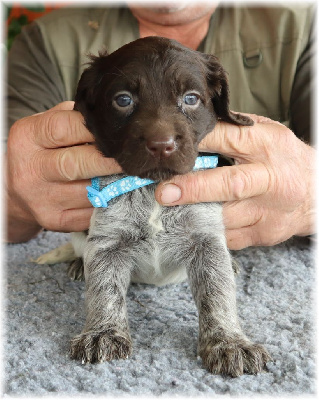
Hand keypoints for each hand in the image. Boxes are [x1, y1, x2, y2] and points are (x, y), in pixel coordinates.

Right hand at [6, 101, 120, 242]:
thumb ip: (74, 118)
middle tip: (133, 157)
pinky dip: (110, 203)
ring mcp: (42, 199)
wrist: (18, 190)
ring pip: (90, 192)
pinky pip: (92, 212)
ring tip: (130, 174)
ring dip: (115, 184)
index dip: (95, 130)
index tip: (120, 130)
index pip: (65, 129)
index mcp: (27, 138)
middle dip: (110, 161)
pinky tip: (117, 193)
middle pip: (77, 165)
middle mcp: (31, 170)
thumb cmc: (42, 151)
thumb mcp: (46, 126)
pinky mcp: (55, 220)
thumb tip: (115, 121)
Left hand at [155, 115, 315, 249]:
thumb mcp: (267, 134)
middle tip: (164, 192)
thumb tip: (194, 130)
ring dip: (193, 214)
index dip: (199, 143)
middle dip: (193, 189)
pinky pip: (227, 237)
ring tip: (168, 210)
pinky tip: (190, 223)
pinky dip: (205, 230)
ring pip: (225, 217)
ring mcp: (267, 211)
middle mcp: (269, 179)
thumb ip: (234, 131)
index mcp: (268, 145)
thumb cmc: (284, 159)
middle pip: (229, 185)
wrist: (317, 194)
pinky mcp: (263, 234)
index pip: (229, 139)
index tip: (174, 149)